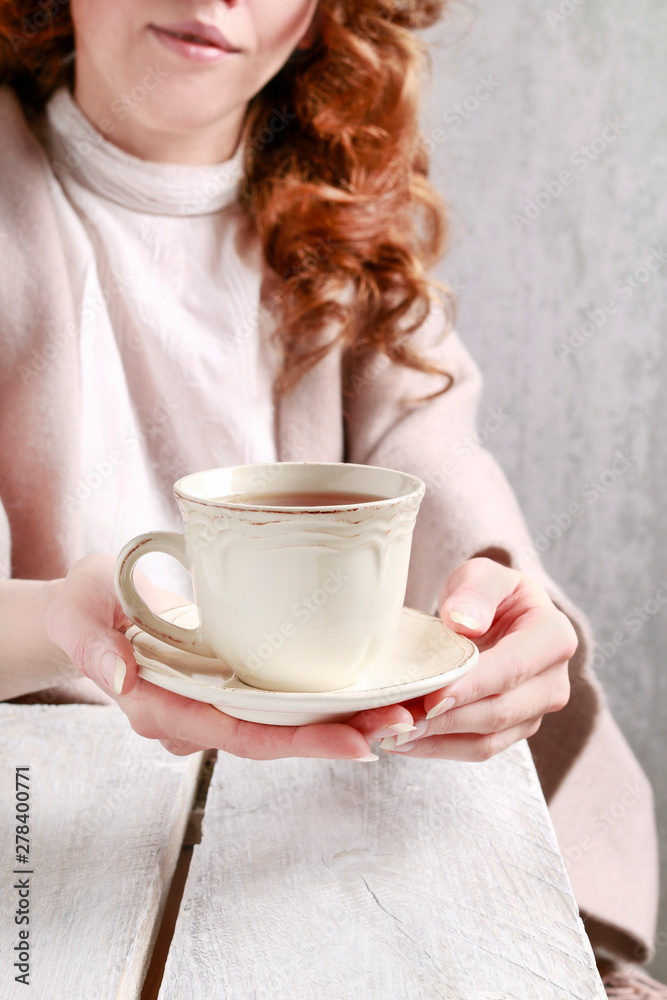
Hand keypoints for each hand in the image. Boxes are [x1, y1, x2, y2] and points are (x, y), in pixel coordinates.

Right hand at [45, 555, 413, 759]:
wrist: (91, 608)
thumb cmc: (85, 609)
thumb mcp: (78, 615)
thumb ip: (92, 646)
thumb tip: (118, 678)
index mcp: (162, 708)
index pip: (236, 735)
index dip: (296, 742)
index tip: (354, 741)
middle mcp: (197, 713)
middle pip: (275, 736)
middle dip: (338, 735)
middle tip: (401, 724)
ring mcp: (217, 699)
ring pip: (284, 721)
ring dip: (341, 719)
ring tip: (401, 710)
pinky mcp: (232, 678)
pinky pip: (280, 696)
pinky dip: (322, 697)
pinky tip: (364, 689)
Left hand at [377, 557, 577, 760]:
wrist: (494, 616)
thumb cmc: (487, 594)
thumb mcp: (481, 576)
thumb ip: (475, 593)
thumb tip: (463, 622)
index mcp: (553, 637)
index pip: (513, 668)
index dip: (471, 686)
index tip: (430, 698)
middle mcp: (553, 681)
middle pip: (499, 712)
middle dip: (444, 721)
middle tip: (396, 722)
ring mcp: (535, 712)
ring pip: (487, 740)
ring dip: (436, 741)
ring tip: (392, 735)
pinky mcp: (513, 731)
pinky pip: (477, 749)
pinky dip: (438, 748)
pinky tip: (403, 741)